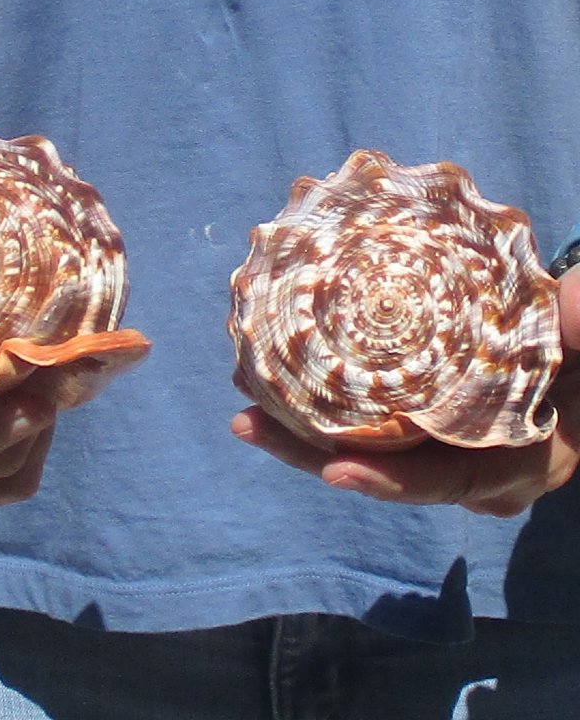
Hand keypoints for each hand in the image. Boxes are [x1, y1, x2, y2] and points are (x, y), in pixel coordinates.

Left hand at [231, 266, 579, 517]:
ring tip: (244, 407)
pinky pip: (361, 423)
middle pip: (384, 473)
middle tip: (248, 425)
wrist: (575, 350)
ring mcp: (436, 447)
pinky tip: (271, 382)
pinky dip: (316, 407)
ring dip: (299, 433)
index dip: (395, 480)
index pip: (450, 480)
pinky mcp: (414, 423)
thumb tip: (576, 310)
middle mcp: (468, 465)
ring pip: (363, 451)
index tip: (336, 469)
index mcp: (519, 458)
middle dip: (312, 456)